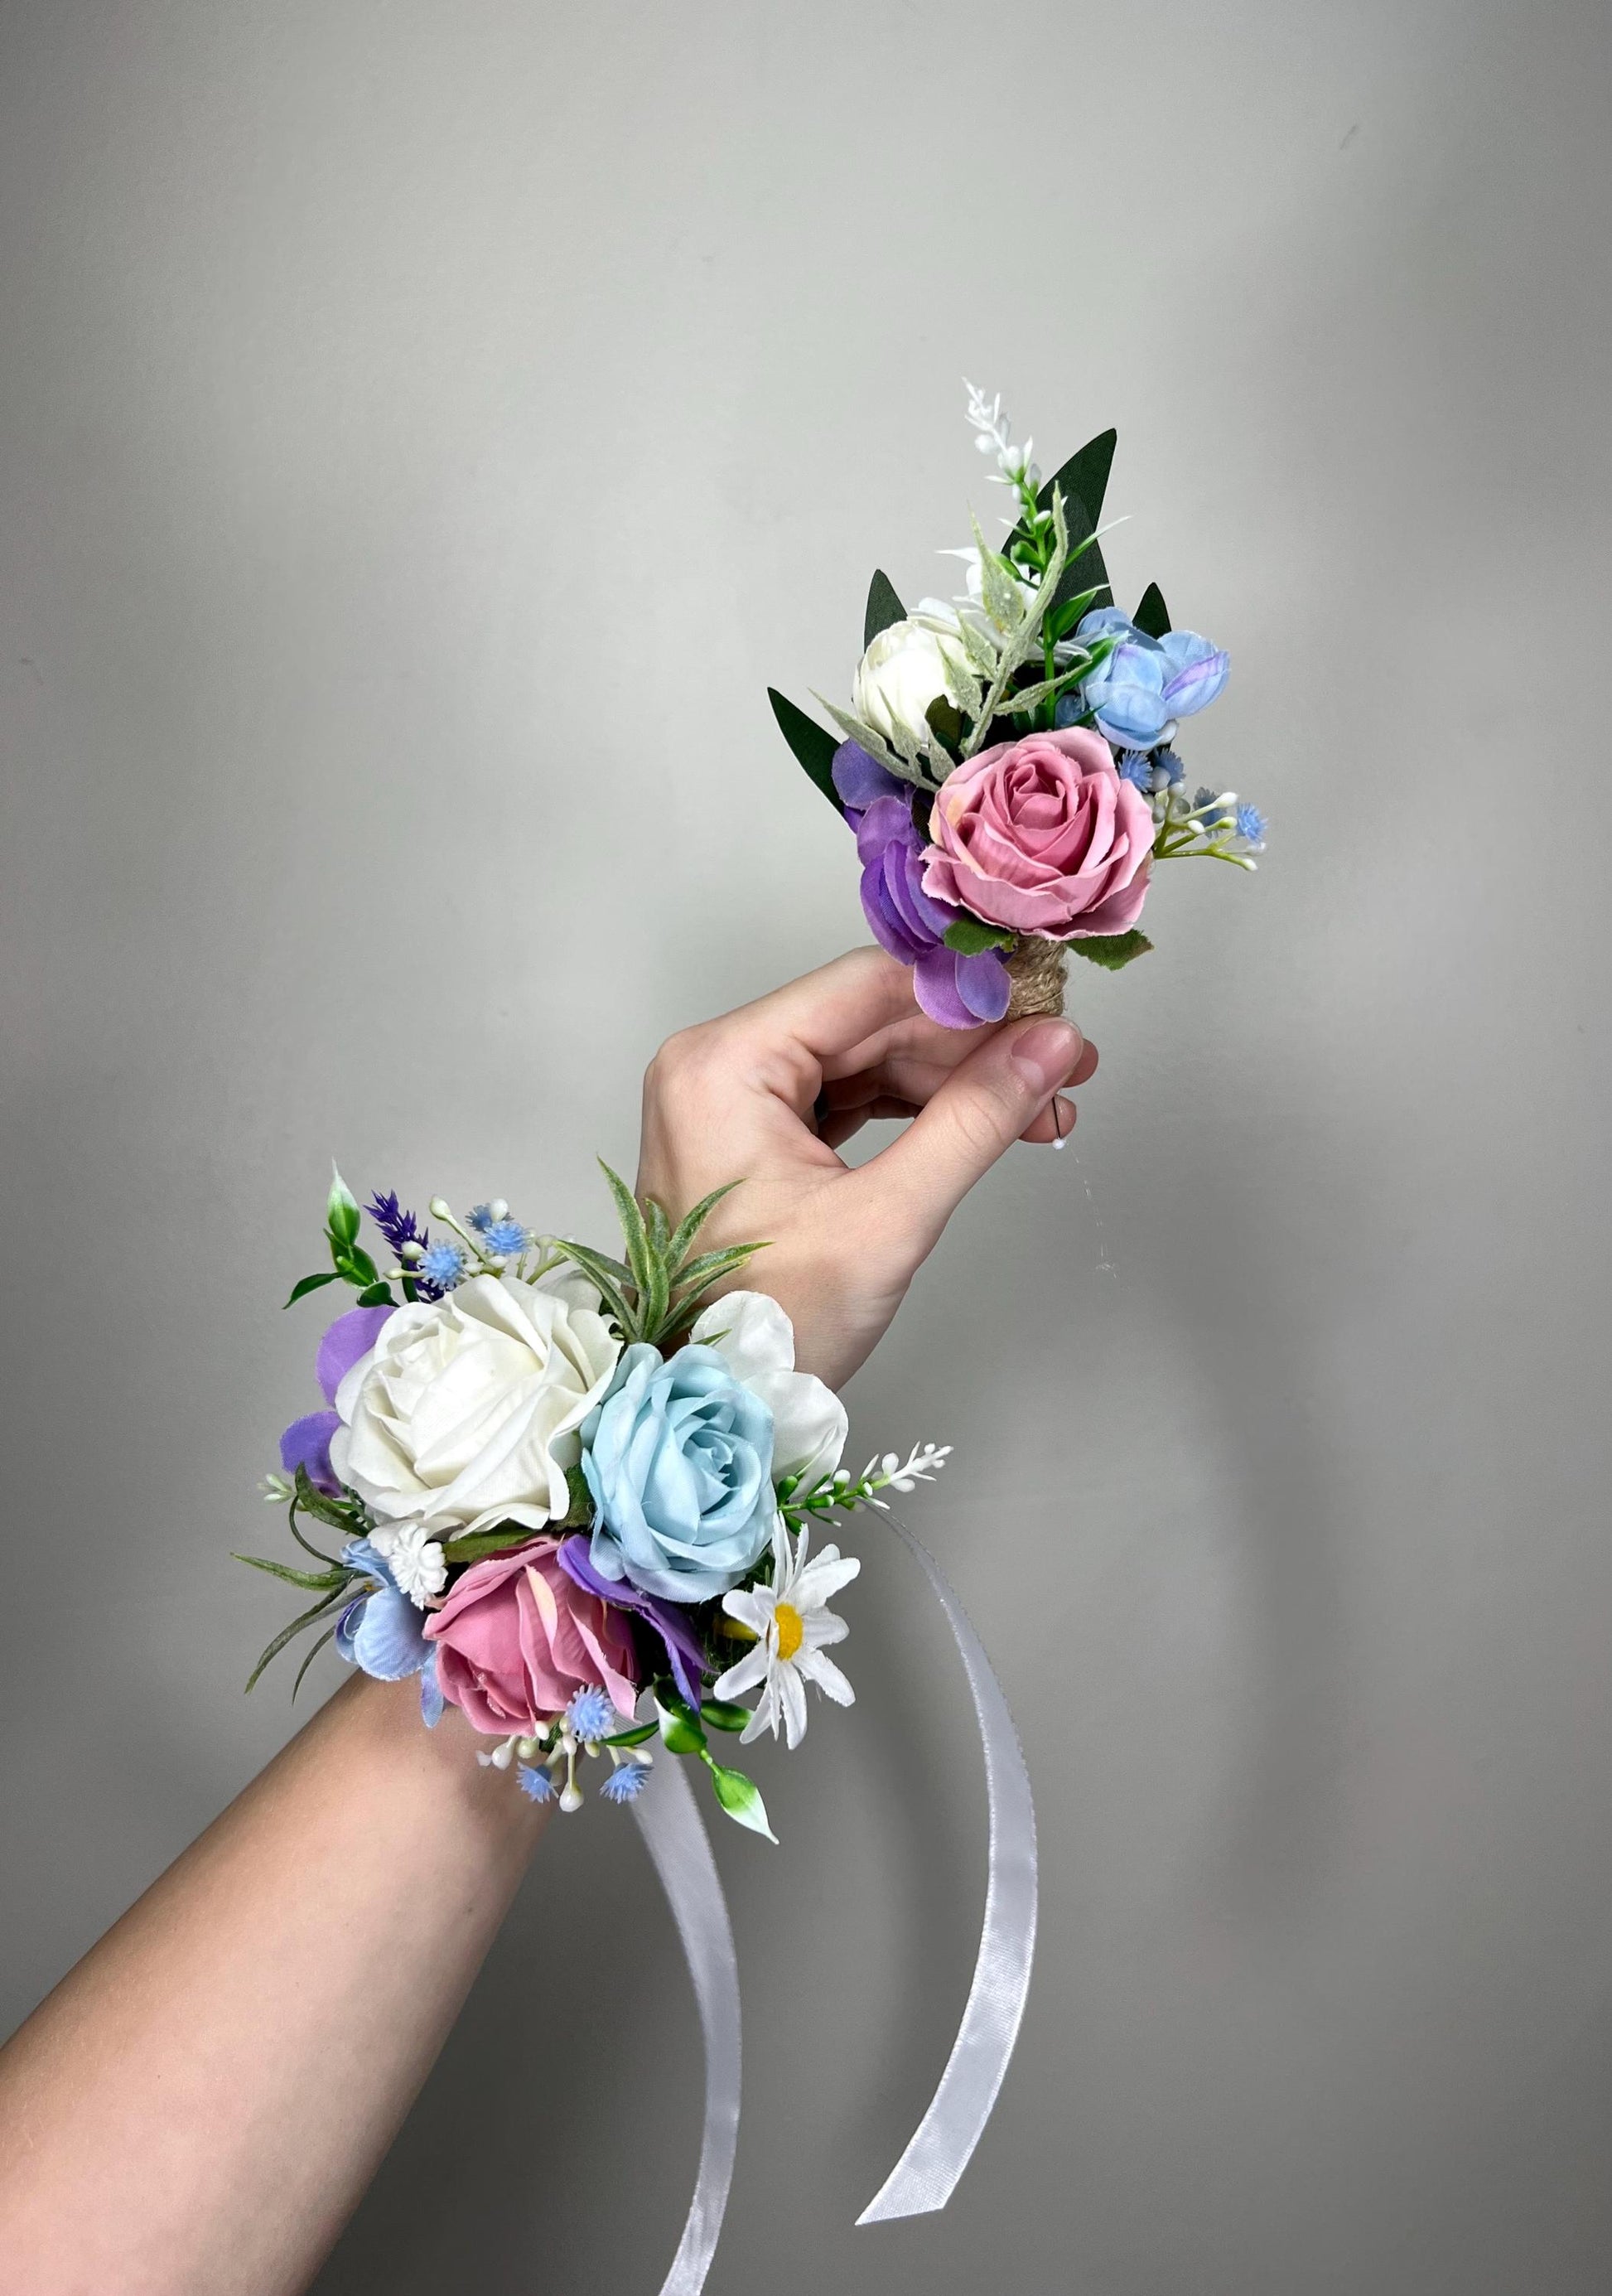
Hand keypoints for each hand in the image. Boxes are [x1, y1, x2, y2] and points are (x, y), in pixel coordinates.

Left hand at [636, 947, 1097, 1388]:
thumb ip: (974, 1120)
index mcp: (725, 1064)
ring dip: (954, 1081)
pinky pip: (846, 1098)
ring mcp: (731, 1099)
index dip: (969, 996)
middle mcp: (717, 1064)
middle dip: (973, 1046)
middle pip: (871, 1021)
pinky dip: (914, 1111)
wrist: (711, 1405)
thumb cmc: (769, 1327)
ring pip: (866, 1059)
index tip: (1050, 1010)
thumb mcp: (887, 1219)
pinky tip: (982, 1123)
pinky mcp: (751, 1135)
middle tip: (1066, 1067)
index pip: (867, 986)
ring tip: (1042, 1106)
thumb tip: (1051, 1047)